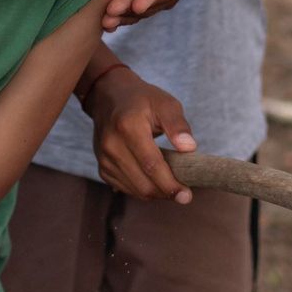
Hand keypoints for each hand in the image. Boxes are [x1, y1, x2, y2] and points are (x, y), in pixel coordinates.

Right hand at [88, 62, 197, 200]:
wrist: (110, 96)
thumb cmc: (142, 99)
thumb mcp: (165, 103)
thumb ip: (178, 125)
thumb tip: (189, 148)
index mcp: (128, 126)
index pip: (151, 164)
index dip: (170, 184)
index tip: (187, 195)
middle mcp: (112, 145)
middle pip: (142, 182)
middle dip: (166, 193)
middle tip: (184, 195)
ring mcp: (104, 158)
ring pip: (134, 189)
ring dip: (156, 193)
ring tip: (172, 186)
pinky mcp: (102, 167)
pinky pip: (125, 187)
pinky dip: (143, 190)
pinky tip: (156, 182)